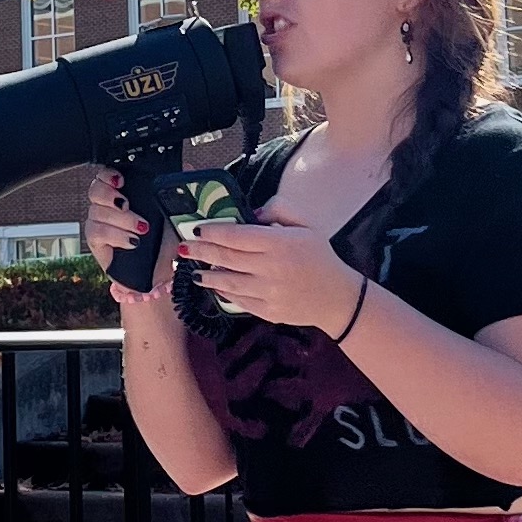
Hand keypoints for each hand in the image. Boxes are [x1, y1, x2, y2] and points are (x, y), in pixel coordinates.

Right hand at [82, 172, 174, 306]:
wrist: (161, 270)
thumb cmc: (165, 239)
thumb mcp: (175, 212)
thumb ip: (177, 189)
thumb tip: (186, 167)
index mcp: (124, 193)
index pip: (105, 175)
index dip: (109, 174)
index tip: (122, 179)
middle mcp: (108, 206)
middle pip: (95, 190)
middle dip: (109, 195)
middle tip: (126, 204)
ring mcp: (100, 223)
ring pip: (97, 212)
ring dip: (121, 220)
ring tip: (141, 228)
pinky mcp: (97, 242)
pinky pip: (97, 232)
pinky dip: (116, 235)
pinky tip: (132, 241)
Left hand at [174, 214, 365, 337]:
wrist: (338, 298)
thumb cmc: (320, 257)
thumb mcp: (305, 224)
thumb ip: (279, 209)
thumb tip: (251, 212)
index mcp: (279, 243)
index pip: (235, 236)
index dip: (212, 232)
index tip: (198, 229)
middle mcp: (270, 269)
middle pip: (225, 257)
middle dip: (200, 251)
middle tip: (184, 247)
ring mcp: (268, 293)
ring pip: (227, 282)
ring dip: (206, 274)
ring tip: (193, 269)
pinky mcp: (268, 312)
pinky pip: (239, 300)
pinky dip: (223, 292)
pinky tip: (214, 285)